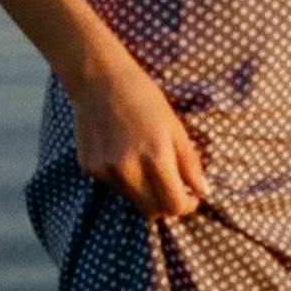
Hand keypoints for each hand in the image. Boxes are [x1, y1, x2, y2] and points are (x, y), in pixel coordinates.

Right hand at [67, 53, 208, 219]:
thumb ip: (190, 164)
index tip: (191, 196)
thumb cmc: (145, 99)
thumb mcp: (175, 128)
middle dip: (167, 203)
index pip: (174, 206)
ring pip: (132, 200)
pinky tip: (123, 152)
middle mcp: (127, 169)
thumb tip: (203, 192)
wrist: (100, 79)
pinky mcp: (88, 167)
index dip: (187, 205)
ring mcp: (104, 170)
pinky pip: (113, 186)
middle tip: (173, 186)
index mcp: (154, 158)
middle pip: (152, 211)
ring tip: (145, 161)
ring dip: (145, 191)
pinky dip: (124, 179)